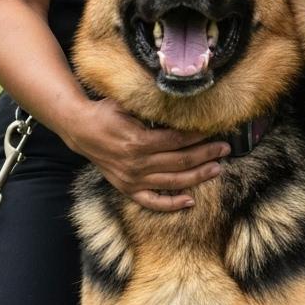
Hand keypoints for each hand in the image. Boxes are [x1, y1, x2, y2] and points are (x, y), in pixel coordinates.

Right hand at [62, 98, 229, 211]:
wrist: (80, 131)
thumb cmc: (105, 113)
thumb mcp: (127, 104)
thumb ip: (151, 107)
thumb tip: (181, 100)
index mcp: (138, 141)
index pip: (177, 141)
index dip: (198, 137)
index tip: (213, 131)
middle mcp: (138, 164)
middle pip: (180, 161)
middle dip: (206, 155)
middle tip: (224, 149)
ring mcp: (133, 179)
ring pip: (173, 182)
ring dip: (198, 176)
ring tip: (217, 168)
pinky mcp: (127, 189)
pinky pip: (152, 202)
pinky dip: (172, 204)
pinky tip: (190, 200)